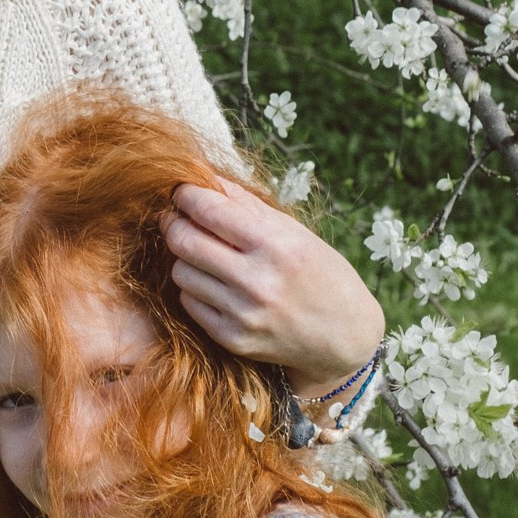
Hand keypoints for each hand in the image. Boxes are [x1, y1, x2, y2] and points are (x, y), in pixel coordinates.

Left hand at [163, 178, 384, 397]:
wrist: (344, 337)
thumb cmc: (322, 274)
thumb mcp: (294, 233)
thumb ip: (247, 206)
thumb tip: (206, 179)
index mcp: (276, 246)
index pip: (210, 211)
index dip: (186, 196)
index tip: (182, 192)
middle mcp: (257, 281)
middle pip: (184, 241)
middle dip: (173, 223)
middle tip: (176, 218)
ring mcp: (243, 313)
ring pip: (181, 272)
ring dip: (185, 258)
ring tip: (203, 254)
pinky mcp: (233, 338)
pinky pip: (190, 302)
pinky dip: (194, 288)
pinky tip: (214, 283)